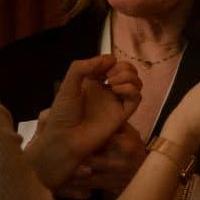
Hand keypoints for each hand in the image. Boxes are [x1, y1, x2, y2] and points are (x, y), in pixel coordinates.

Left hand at [23, 55, 141, 188]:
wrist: (65, 139)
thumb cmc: (63, 114)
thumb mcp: (67, 85)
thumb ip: (82, 67)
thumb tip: (108, 59)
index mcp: (92, 82)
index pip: (110, 64)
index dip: (109, 60)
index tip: (101, 66)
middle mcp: (106, 91)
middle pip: (127, 71)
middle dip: (123, 67)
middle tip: (109, 75)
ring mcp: (115, 102)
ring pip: (135, 83)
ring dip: (128, 76)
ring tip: (112, 82)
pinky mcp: (122, 114)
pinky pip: (137, 98)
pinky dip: (131, 89)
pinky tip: (116, 90)